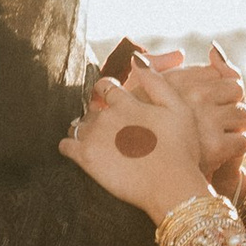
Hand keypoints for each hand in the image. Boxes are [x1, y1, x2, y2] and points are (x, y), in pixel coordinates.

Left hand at [61, 55, 212, 223]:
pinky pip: (65, 145)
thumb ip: (156, 82)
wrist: (171, 186)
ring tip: (95, 142)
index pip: (105, 87)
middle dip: (96, 114)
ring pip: (77, 124)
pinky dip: (68, 146)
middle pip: (91, 108)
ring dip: (82, 129)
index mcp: (127, 102)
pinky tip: (78, 152)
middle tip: (107, 130)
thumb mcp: (179, 109)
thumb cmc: (180, 150)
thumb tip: (136, 59)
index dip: (106, 92)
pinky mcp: (86, 158)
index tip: (109, 101)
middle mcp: (107, 115)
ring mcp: (95, 136)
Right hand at [103, 45, 245, 190]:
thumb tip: (180, 53)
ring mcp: (205, 119)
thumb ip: (157, 67)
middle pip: (236, 88)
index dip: (218, 89)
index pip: (217, 72)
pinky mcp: (215, 146)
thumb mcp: (137, 94)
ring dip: (236, 126)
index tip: (209, 104)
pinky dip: (236, 148)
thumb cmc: (136, 135)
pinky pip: (243, 140)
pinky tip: (221, 154)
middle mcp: (192, 95)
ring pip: (243, 113)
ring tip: (220, 136)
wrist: (139, 177)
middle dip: (231, 103)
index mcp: (176, 79)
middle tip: (220, 121)